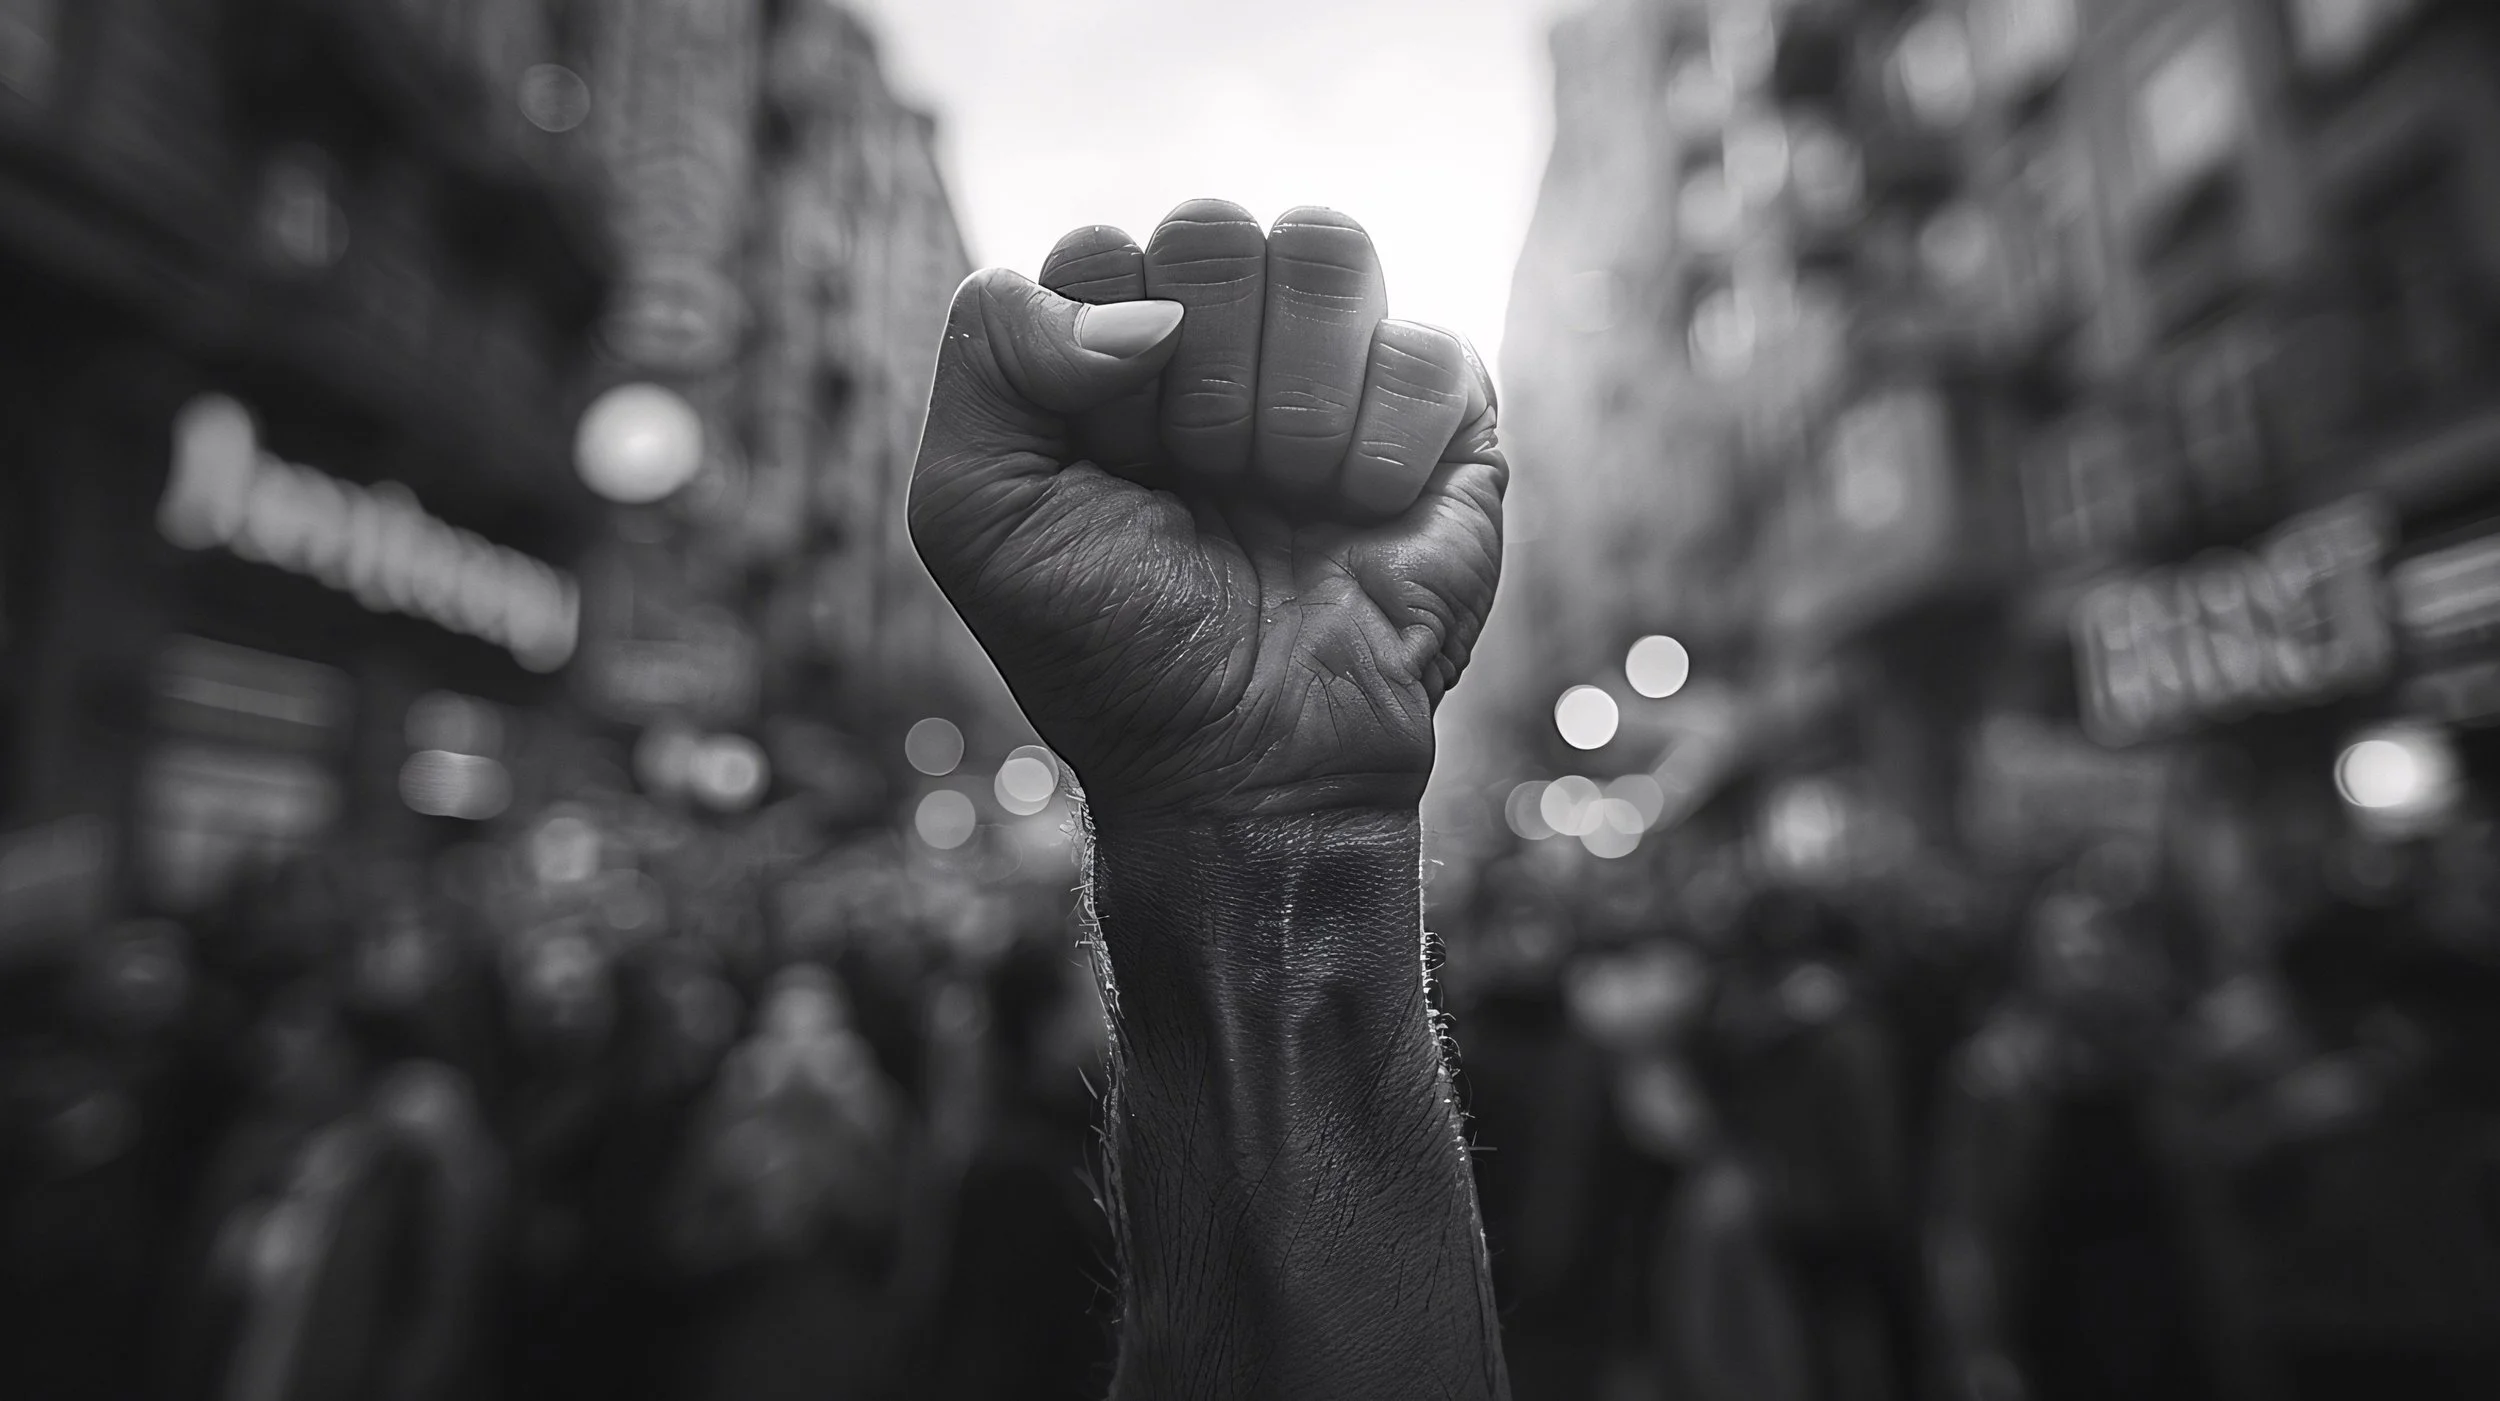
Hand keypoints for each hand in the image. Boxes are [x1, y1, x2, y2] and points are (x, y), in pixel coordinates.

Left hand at [908, 201, 1504, 821]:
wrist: (1239, 769)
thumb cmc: (1107, 645)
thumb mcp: (973, 508)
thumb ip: (991, 350)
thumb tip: (1148, 308)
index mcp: (1117, 342)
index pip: (1104, 251)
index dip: (1095, 372)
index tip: (1109, 477)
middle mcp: (1232, 337)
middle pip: (1214, 233)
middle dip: (1194, 388)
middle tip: (1200, 489)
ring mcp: (1342, 369)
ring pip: (1329, 250)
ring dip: (1289, 405)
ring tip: (1281, 500)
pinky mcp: (1449, 419)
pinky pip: (1427, 352)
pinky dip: (1380, 457)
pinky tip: (1359, 520)